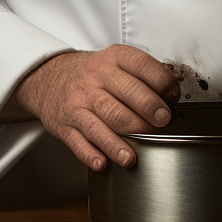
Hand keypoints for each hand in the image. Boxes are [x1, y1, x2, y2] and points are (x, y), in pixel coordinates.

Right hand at [0, 45, 178, 170]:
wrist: (49, 77)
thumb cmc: (92, 73)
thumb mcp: (115, 60)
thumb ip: (141, 74)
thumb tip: (171, 95)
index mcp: (113, 59)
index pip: (141, 66)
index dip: (161, 82)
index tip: (172, 96)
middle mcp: (95, 79)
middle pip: (124, 96)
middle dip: (147, 110)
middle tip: (162, 122)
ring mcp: (78, 102)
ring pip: (102, 122)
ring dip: (119, 142)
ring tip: (133, 156)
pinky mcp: (65, 125)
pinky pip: (78, 142)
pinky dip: (91, 154)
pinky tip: (103, 163)